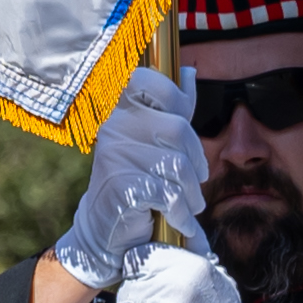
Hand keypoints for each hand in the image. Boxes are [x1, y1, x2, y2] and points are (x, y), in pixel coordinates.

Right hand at [46, 71, 201, 294]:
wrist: (106, 231)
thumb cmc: (136, 181)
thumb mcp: (154, 141)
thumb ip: (172, 108)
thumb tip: (188, 71)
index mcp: (120, 107)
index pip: (151, 81)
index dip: (177, 100)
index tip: (184, 135)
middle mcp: (113, 125)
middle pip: (177, 128)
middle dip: (195, 161)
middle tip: (196, 182)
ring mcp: (114, 153)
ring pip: (177, 165)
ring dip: (191, 193)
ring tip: (189, 205)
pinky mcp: (120, 185)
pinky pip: (168, 194)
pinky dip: (181, 213)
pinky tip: (180, 221)